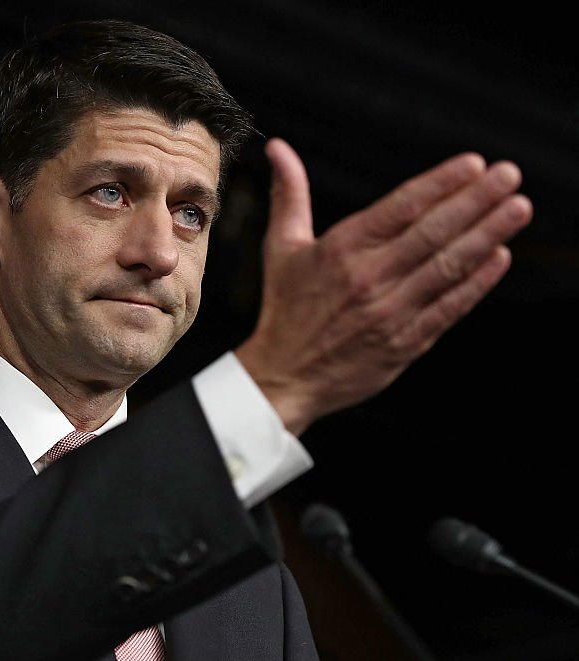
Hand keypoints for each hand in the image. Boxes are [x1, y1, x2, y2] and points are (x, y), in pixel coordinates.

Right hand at [235, 138, 532, 434]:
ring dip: (487, 235)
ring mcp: (390, 312)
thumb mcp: (282, 247)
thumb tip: (279, 148)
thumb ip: (290, 195)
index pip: (400, 207)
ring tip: (518, 209)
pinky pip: (448, 308)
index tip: (474, 163)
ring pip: (447, 267)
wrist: (284, 376)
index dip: (441, 183)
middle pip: (432, 232)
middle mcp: (369, 278)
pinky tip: (499, 258)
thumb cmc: (285, 310)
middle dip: (476, 200)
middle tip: (510, 175)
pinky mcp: (405, 343)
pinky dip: (476, 284)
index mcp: (341, 249)